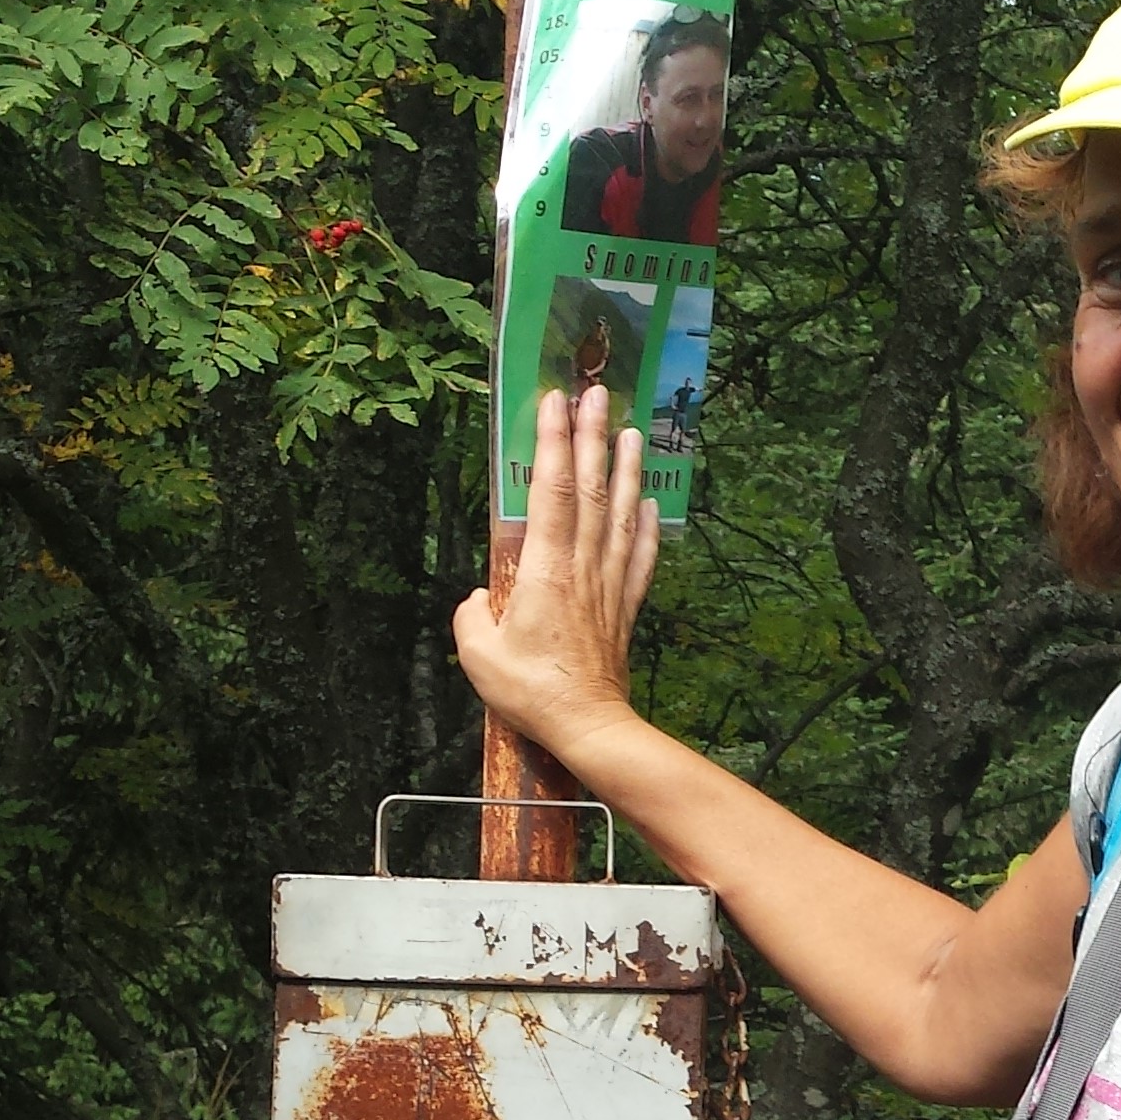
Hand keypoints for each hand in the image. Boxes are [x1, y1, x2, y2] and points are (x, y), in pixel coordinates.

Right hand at [452, 383, 658, 762]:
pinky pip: (638, 558)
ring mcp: (608, 585)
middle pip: (589, 488)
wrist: (587, 725)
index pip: (549, 488)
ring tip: (630, 431)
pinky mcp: (624, 608)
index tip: (554, 402)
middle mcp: (582, 566)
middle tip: (597, 393)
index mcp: (545, 568)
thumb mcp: (478, 653)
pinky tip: (648, 504)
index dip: (552, 441)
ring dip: (625, 469)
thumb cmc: (530, 692)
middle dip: (591, 436)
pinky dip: (645, 527)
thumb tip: (480, 598)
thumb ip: (472, 615)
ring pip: (619, 514)